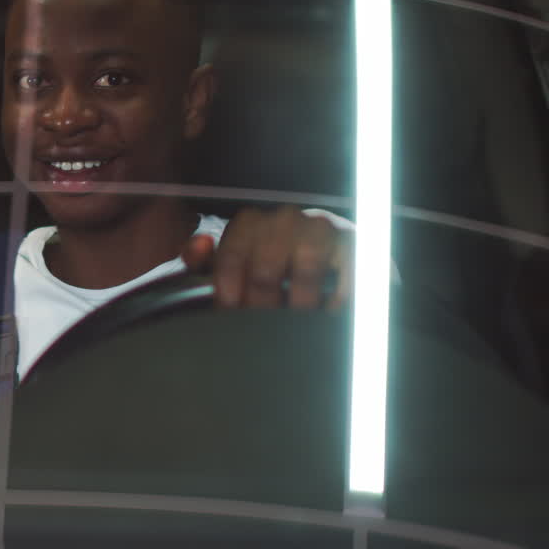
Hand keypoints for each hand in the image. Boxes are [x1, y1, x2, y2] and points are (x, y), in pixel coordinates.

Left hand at [181, 206, 351, 310]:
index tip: (231, 316)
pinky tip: (326, 314)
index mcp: (250, 222)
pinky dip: (335, 302)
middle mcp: (284, 219)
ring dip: (299, 306)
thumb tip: (198, 246)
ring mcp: (320, 228)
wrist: (324, 251)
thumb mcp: (229, 260)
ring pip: (305, 273)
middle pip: (265, 271)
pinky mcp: (352, 243)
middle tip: (262, 332)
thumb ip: (201, 260)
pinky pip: (344, 276)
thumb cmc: (268, 261)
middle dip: (261, 308)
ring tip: (295, 326)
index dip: (229, 293)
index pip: (230, 258)